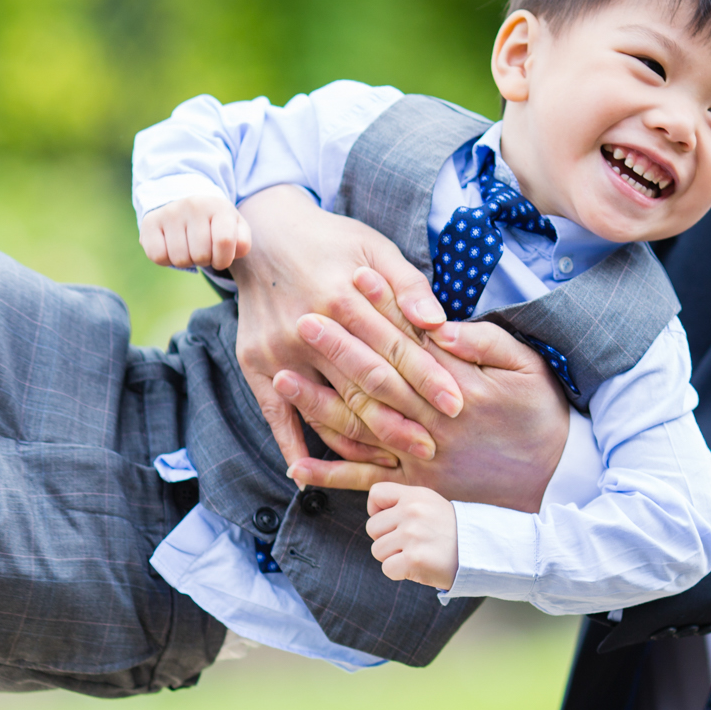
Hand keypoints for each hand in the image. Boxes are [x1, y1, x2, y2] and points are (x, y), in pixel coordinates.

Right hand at [139, 194, 251, 270]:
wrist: (183, 199)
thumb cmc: (214, 222)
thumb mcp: (234, 227)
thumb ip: (242, 241)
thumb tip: (236, 250)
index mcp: (219, 206)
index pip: (224, 241)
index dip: (223, 260)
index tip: (220, 258)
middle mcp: (193, 205)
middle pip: (201, 255)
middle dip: (204, 261)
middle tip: (202, 249)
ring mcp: (170, 212)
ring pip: (180, 259)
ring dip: (186, 261)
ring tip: (188, 247)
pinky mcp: (150, 222)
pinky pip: (158, 257)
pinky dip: (166, 260)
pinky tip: (171, 247)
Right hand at [231, 186, 463, 473]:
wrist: (262, 235)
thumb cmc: (331, 242)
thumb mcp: (374, 247)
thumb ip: (408, 284)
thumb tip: (437, 322)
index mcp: (344, 297)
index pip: (395, 349)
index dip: (428, 378)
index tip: (457, 404)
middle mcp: (309, 328)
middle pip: (363, 386)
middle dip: (401, 421)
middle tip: (433, 447)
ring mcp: (278, 351)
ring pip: (325, 409)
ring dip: (359, 443)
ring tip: (392, 465)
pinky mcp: (253, 365)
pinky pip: (276, 416)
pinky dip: (294, 447)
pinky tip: (313, 474)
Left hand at [281, 298, 570, 512]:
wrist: (556, 484)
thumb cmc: (542, 417)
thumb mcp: (528, 368)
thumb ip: (485, 343)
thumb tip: (441, 325)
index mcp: (462, 385)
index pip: (412, 339)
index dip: (382, 308)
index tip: (354, 278)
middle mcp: (434, 421)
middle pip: (378, 378)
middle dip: (338, 347)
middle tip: (302, 318)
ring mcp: (421, 458)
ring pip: (362, 428)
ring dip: (319, 404)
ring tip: (281, 378)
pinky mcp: (416, 487)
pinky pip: (367, 481)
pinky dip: (331, 475)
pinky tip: (297, 464)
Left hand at [366, 483, 459, 588]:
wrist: (482, 552)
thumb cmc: (451, 532)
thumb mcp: (430, 505)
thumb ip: (404, 503)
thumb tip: (374, 512)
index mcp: (415, 496)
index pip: (376, 494)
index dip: (377, 511)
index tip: (392, 523)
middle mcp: (412, 512)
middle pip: (372, 528)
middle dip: (386, 539)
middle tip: (411, 543)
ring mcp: (412, 535)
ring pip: (377, 550)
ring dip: (393, 557)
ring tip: (417, 554)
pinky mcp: (414, 559)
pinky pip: (387, 568)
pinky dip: (399, 572)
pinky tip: (418, 567)